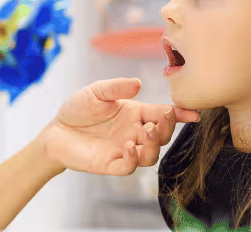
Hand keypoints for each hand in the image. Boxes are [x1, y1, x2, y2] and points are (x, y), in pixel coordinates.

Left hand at [39, 77, 199, 175]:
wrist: (56, 130)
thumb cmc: (78, 109)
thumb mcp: (96, 91)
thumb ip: (116, 88)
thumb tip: (138, 83)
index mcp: (135, 114)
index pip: (163, 114)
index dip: (180, 114)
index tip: (194, 113)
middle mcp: (134, 133)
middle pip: (162, 136)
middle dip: (167, 128)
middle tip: (159, 120)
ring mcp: (124, 150)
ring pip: (151, 155)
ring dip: (154, 144)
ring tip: (146, 131)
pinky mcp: (110, 164)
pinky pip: (129, 167)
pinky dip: (133, 159)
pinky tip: (129, 147)